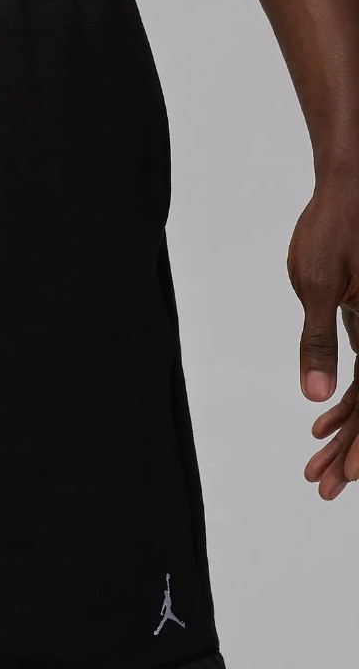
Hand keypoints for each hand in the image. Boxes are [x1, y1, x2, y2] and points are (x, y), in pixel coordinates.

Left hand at [289, 175, 358, 500]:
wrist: (351, 181)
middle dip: (352, 448)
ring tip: (316, 464)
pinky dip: (348, 400)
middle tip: (323, 487)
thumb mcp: (316, 284)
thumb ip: (318, 341)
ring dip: (348, 431)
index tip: (349, 475)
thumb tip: (315, 395)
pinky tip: (321, 422)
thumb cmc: (333, 226)